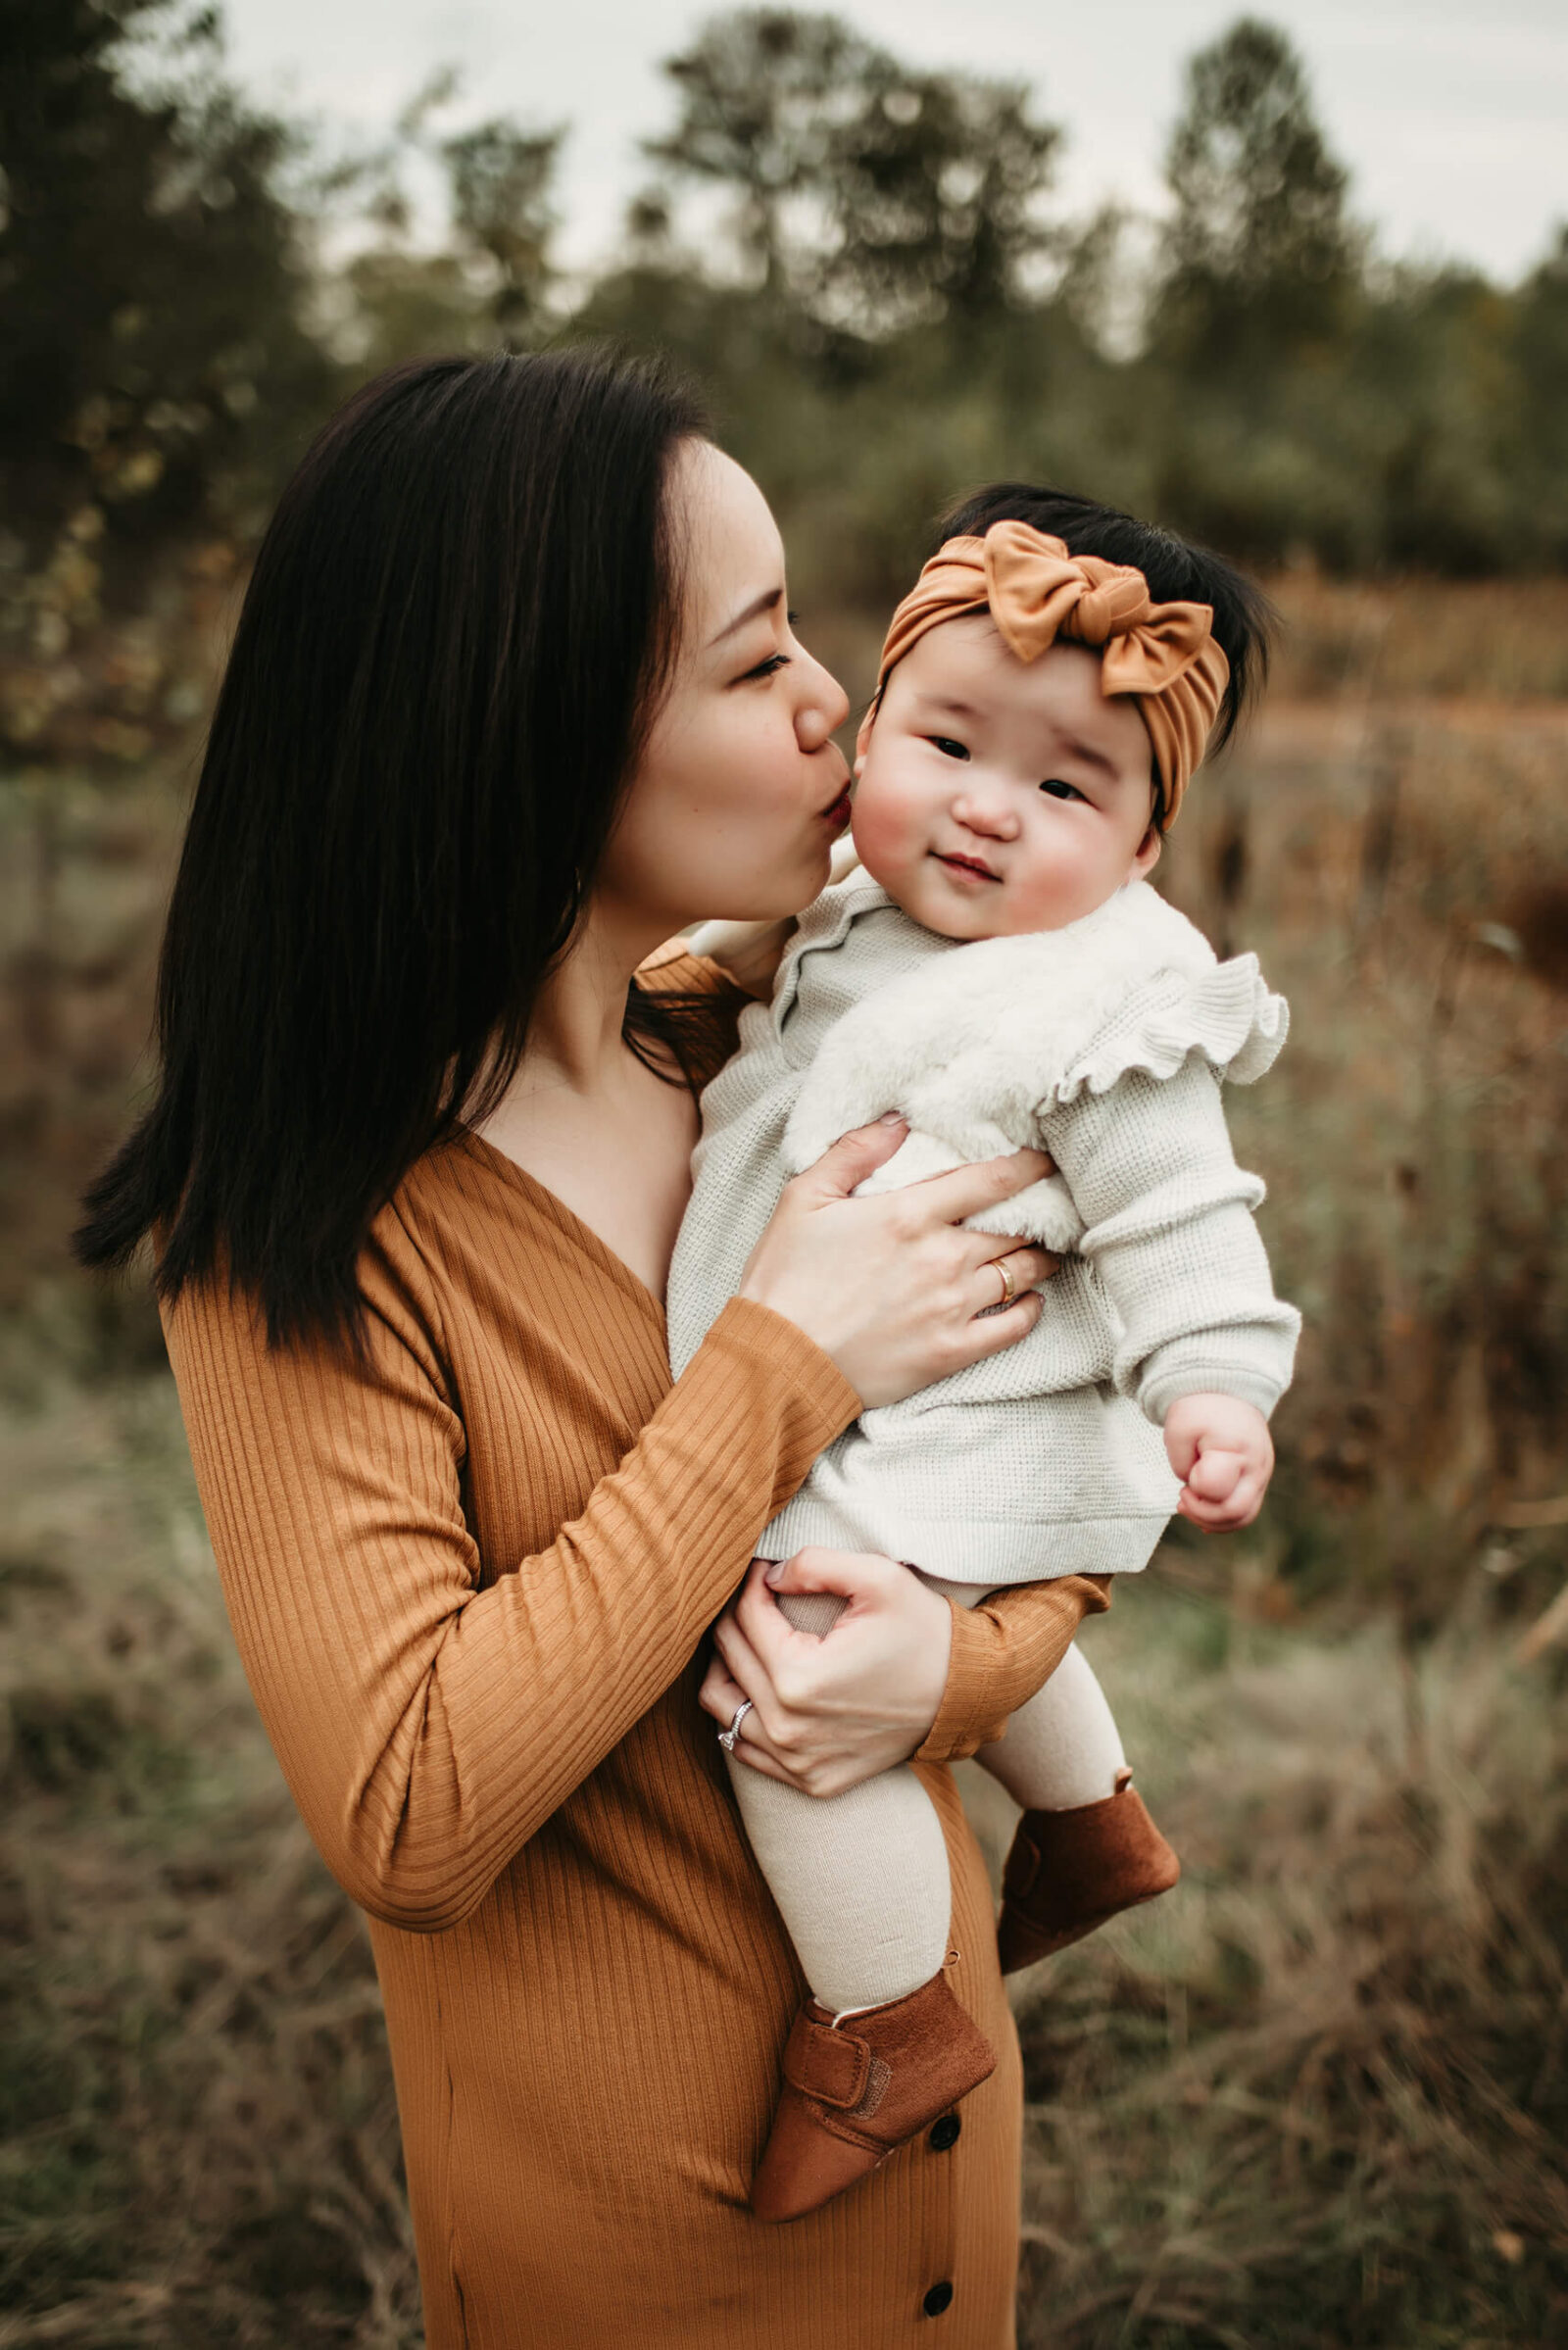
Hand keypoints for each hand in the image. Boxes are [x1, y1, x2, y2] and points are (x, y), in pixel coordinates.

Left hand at [698, 1551, 951, 1797]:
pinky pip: (744, 1746)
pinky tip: (767, 1682)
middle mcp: (789, 1729)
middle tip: (761, 1595)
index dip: (752, 1582)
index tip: (768, 1568)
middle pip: (727, 1656)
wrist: (966, 1695)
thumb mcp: (879, 1577)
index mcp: (800, 1678)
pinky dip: (744, 1710)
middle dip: (738, 1616)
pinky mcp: (810, 1780)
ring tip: (757, 1638)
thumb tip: (769, 1575)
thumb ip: (815, 1563)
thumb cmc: (923, 1631)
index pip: (745, 1617)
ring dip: (729, 1664)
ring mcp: (797, 1762)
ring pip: (720, 1705)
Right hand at [737, 1118, 1057, 1406]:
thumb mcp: (803, 1199)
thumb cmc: (784, 1278)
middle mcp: (942, 1257)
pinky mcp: (952, 1350)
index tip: (1045, 1159)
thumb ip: (853, 1153)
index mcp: (909, 1215)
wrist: (778, 1361)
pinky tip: (1029, 1300)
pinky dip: (1029, 1310)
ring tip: (1045, 1250)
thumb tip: (898, 1121)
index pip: (991, 1180)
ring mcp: (951, 1306)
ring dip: (1040, 1258)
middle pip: (1016, 1227)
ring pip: (1022, 1272)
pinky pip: (1013, 1327)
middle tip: (1051, 1206)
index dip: (1028, 1165)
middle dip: (1040, 1213)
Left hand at [1164, 1393, 1273, 1530]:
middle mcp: (1256, 1468)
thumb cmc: (1200, 1410)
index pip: (1215, 1489)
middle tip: (1181, 1495)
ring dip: (1211, 1520)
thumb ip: (1181, 1464)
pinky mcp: (1258, 1482)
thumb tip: (1196, 1490)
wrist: (1227, 1393)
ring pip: (1243, 1517)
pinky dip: (1222, 1518)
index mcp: (1236, 1451)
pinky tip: (1201, 1514)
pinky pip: (1245, 1512)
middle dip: (1201, 1513)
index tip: (1186, 1475)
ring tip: (1188, 1503)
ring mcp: (1262, 1477)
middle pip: (1234, 1513)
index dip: (1195, 1487)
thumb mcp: (1178, 1428)